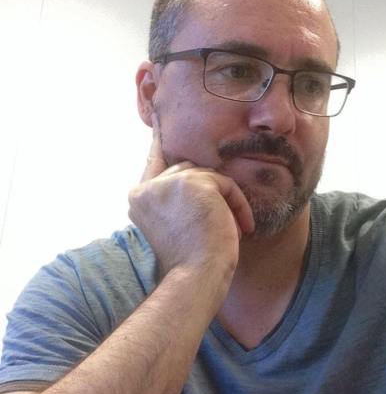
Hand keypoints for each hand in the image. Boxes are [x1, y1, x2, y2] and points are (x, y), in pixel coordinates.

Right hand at [128, 112, 254, 282]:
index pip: (154, 159)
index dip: (159, 137)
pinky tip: (239, 227)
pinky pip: (225, 182)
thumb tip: (199, 172)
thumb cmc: (192, 259)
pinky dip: (237, 204)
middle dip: (210, 187)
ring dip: (225, 200)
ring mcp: (167, 183)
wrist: (197, 279)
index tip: (158, 114)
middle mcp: (147, 188)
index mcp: (140, 198)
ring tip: (230, 229)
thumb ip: (177, 194)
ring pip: (208, 174)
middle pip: (187, 166)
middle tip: (226, 219)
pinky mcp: (192, 182)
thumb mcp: (178, 223)